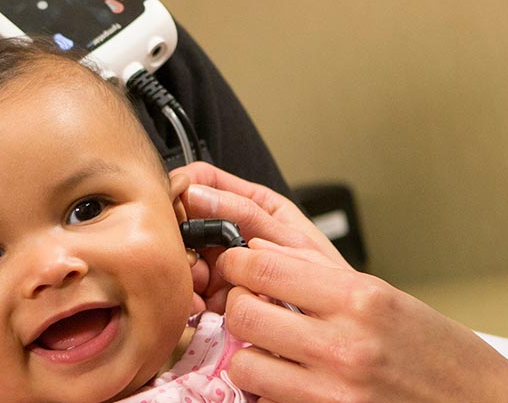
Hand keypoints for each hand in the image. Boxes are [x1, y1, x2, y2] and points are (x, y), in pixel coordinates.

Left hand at [171, 163, 507, 401]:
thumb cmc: (441, 355)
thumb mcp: (388, 299)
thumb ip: (322, 280)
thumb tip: (260, 256)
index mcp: (361, 299)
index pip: (264, 266)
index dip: (238, 264)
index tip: (237, 266)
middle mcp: (344, 344)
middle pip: (244, 313)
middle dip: (239, 308)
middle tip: (253, 310)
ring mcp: (332, 391)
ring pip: (245, 364)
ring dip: (250, 357)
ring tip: (272, 353)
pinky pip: (266, 402)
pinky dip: (268, 393)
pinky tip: (290, 385)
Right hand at [172, 162, 349, 311]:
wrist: (334, 326)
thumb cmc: (326, 279)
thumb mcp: (290, 240)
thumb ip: (245, 214)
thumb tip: (198, 193)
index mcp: (252, 206)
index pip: (204, 181)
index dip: (184, 189)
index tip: (173, 203)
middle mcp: (232, 234)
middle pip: (187, 224)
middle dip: (183, 241)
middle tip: (192, 259)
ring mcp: (223, 266)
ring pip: (184, 261)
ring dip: (185, 275)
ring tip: (199, 288)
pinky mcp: (217, 299)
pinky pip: (191, 295)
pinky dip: (190, 302)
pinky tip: (200, 308)